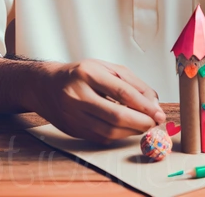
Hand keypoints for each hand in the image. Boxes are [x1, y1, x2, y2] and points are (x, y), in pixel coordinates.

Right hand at [32, 59, 165, 143]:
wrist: (46, 85)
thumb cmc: (80, 73)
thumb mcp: (106, 67)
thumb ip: (131, 82)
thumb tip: (153, 100)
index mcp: (87, 73)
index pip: (121, 92)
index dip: (143, 105)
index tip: (158, 112)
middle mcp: (77, 95)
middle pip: (115, 115)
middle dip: (140, 122)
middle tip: (155, 122)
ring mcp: (73, 115)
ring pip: (108, 131)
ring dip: (132, 131)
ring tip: (144, 125)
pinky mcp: (73, 130)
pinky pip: (101, 137)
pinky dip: (119, 135)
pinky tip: (128, 128)